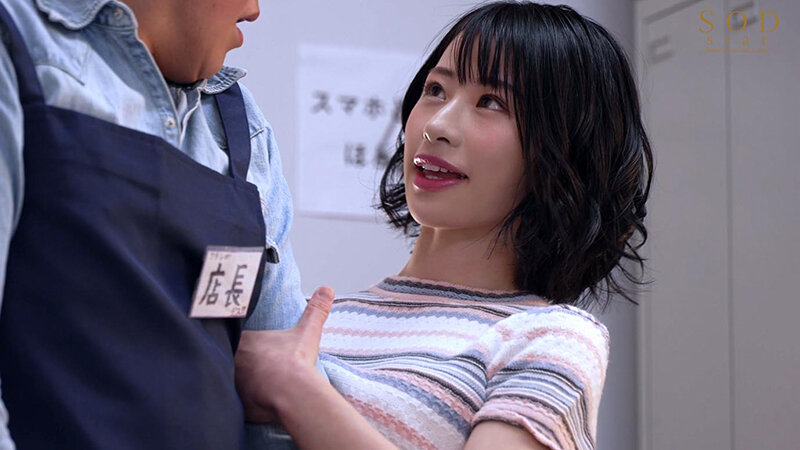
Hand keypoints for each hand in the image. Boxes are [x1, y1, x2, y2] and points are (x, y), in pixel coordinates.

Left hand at [235, 286, 334, 422]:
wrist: (291, 391)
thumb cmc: (296, 360)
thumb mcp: (308, 331)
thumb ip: (315, 310)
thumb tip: (327, 289)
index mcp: (247, 340)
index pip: (240, 339)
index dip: (249, 345)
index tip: (260, 351)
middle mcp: (234, 359)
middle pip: (232, 359)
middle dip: (243, 364)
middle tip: (261, 370)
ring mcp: (233, 382)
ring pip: (232, 380)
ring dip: (242, 383)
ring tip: (258, 388)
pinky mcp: (236, 403)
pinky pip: (236, 403)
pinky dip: (244, 403)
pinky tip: (256, 404)